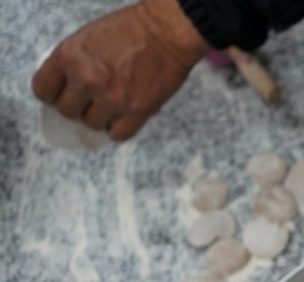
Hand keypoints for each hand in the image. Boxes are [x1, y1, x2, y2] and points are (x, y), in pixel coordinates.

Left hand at [31, 0, 208, 139]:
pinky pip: (118, 134)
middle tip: (91, 98)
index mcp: (68, 57)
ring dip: (100, 117)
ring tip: (112, 103)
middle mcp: (87, 80)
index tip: (62, 94)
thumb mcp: (85, 38)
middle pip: (67, 111)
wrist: (166, 33)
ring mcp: (112, 98)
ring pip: (92, 124)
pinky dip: (119, 129)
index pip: (43, 90)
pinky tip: (123, 117)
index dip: (52, 94)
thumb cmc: (128, 30)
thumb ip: (70, 63)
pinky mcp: (137, 111)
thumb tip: (65, 90)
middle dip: (77, 106)